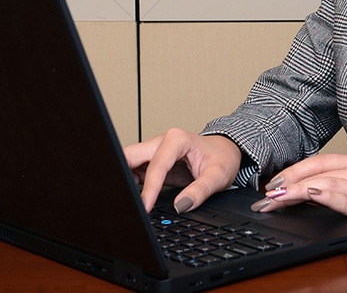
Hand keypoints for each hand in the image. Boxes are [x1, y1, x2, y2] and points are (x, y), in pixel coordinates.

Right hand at [124, 128, 242, 213]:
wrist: (225, 151)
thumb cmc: (222, 158)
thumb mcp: (218, 176)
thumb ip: (200, 191)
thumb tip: (181, 206)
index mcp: (176, 139)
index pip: (156, 166)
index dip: (149, 188)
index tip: (145, 206)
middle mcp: (161, 142)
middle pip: (131, 156)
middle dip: (122, 175)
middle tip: (121, 199)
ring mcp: (154, 151)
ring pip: (128, 162)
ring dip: (124, 180)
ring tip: (123, 201)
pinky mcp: (152, 162)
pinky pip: (134, 171)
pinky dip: (130, 184)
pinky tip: (130, 197)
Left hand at [252, 154, 346, 258]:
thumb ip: (328, 187)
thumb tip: (291, 191)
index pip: (318, 161)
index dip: (292, 170)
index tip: (272, 183)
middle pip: (319, 172)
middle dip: (289, 183)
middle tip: (268, 195)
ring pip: (328, 183)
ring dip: (298, 191)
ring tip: (279, 198)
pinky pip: (345, 200)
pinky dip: (326, 196)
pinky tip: (311, 194)